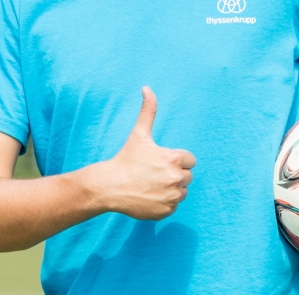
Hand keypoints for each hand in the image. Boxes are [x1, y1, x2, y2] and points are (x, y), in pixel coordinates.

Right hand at [74, 87, 196, 219]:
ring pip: (182, 192)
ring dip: (171, 189)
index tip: (159, 161)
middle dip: (174, 175)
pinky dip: (164, 203)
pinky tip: (149, 196)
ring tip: (151, 185)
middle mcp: (176, 178)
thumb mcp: (139, 134)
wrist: (109, 186)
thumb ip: (148, 111)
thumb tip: (147, 88)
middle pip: (187, 177)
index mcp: (174, 158)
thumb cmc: (125, 159)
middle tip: (153, 174)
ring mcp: (172, 196)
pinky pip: (173, 206)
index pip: (190, 160)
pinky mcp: (167, 211)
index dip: (176, 160)